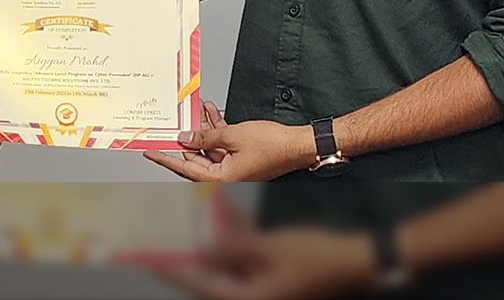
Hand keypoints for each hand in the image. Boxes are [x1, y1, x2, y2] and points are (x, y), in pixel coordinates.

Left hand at [144, 102, 314, 180]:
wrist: (298, 144)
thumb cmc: (272, 144)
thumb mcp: (233, 136)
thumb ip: (206, 137)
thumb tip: (185, 138)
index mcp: (223, 176)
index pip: (187, 168)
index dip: (167, 159)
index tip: (151, 153)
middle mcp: (228, 173)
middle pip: (197, 157)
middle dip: (185, 139)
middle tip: (170, 126)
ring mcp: (236, 163)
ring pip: (210, 146)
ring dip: (203, 128)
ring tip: (195, 110)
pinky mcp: (243, 153)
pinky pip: (223, 141)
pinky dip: (217, 127)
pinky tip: (211, 111)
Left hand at [162, 213, 376, 299]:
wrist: (352, 260)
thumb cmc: (311, 256)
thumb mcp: (268, 247)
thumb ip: (233, 249)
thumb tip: (203, 253)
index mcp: (250, 299)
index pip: (203, 285)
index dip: (176, 272)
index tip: (151, 262)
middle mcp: (253, 296)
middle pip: (213, 277)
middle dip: (194, 254)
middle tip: (170, 236)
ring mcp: (264, 286)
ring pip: (229, 264)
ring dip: (218, 242)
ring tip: (199, 216)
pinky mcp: (273, 275)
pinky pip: (247, 258)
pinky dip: (238, 240)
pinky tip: (231, 213)